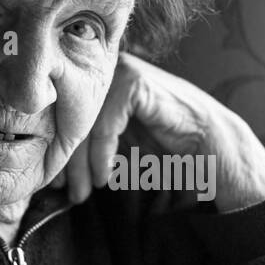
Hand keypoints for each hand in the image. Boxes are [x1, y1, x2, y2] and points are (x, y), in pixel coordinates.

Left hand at [54, 51, 264, 211]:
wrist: (211, 147)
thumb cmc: (165, 147)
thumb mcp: (119, 146)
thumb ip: (89, 147)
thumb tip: (52, 166)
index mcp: (101, 83)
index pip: (68, 118)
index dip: (62, 153)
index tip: (57, 184)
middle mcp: (108, 71)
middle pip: (72, 119)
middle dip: (67, 162)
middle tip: (66, 193)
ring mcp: (121, 71)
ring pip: (84, 123)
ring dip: (81, 164)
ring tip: (84, 191)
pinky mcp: (134, 82)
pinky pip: (104, 123)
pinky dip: (102, 154)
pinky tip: (106, 176)